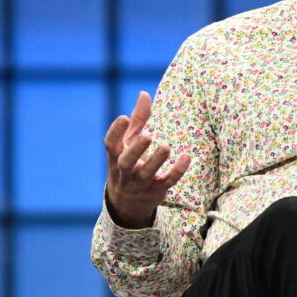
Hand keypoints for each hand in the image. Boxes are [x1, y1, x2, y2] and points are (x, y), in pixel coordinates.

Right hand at [104, 91, 188, 228]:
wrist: (128, 203)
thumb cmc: (129, 162)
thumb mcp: (129, 142)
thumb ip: (137, 119)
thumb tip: (144, 93)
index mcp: (115, 156)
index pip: (110, 145)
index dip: (115, 131)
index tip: (123, 117)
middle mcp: (125, 171)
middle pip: (127, 162)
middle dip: (136, 150)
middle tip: (148, 135)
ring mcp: (139, 183)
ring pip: (146, 174)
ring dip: (156, 161)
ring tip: (165, 147)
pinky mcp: (156, 191)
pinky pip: (167, 182)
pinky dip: (177, 171)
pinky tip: (186, 157)